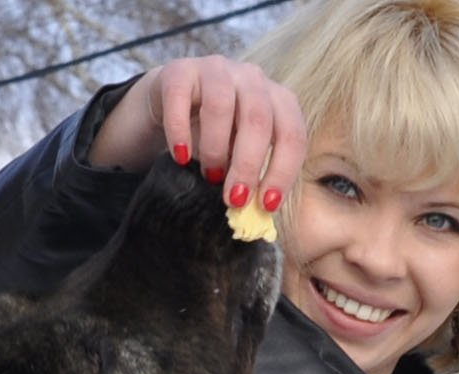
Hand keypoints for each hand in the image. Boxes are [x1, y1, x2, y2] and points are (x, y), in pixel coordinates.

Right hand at [86, 55, 306, 221]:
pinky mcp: (179, 73)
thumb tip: (255, 218)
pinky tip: (180, 156)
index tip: (267, 205)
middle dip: (247, 164)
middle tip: (233, 199)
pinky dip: (179, 132)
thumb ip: (248, 177)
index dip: (283, 169)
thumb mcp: (236, 157)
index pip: (290, 132)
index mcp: (273, 99)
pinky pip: (180, 99)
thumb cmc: (209, 137)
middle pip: (258, 118)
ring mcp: (215, 70)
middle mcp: (250, 78)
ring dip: (215, 148)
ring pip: (221, 105)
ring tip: (208, 174)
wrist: (168, 105)